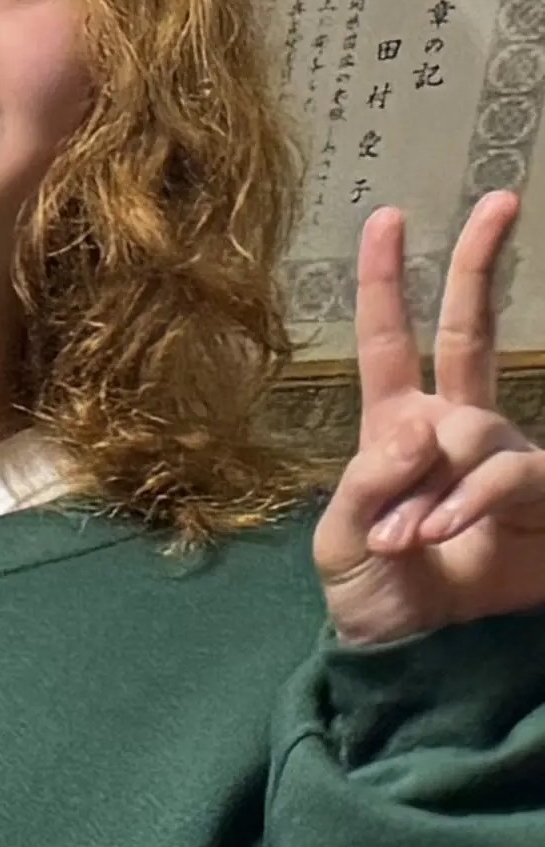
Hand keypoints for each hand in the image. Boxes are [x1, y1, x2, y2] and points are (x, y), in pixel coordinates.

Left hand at [314, 190, 544, 645]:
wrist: (416, 664)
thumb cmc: (371, 596)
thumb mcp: (339, 538)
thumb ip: (367, 479)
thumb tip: (417, 426)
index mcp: (392, 428)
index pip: (389, 341)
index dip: (387, 281)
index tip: (387, 216)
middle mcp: (451, 431)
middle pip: (471, 334)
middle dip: (481, 266)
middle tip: (502, 200)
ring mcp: (498, 463)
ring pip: (473, 427)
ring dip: (433, 484)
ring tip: (406, 539)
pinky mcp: (537, 502)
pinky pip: (506, 475)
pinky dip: (467, 502)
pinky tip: (441, 534)